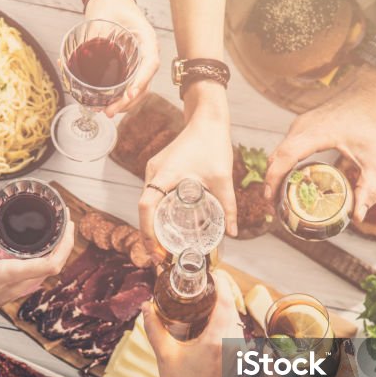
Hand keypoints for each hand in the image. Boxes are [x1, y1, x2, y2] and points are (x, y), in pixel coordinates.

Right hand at [0, 194, 74, 328]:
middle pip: (55, 266)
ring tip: (54, 231)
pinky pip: (33, 274)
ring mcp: (18, 291)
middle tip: (64, 222)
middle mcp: (20, 285)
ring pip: (45, 271)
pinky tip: (31, 248)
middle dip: (64, 244)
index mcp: (12, 274)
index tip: (67, 226)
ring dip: (53, 252)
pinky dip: (38, 260)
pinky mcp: (13, 292)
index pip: (52, 264)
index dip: (66, 244)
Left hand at [84, 0, 159, 116]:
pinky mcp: (127, 66)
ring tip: (106, 112)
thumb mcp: (103, 12)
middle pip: (144, 83)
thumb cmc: (110, 2)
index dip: (141, 81)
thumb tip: (85, 53)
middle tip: (110, 111)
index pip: (150, 63)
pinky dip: (118, 97)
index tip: (130, 94)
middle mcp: (145, 53)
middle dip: (128, 101)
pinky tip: (104, 104)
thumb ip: (96, 31)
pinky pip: (127, 85)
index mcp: (146, 38)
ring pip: (137, 89)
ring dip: (123, 103)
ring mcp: (137, 61)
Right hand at [138, 94, 236, 259]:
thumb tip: (232, 232)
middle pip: (143, 210)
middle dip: (149, 236)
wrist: (207, 119)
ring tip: (163, 247)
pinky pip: (153, 194)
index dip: (148, 232)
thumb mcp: (223, 178)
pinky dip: (156, 212)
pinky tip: (167, 224)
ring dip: (152, 225)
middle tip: (161, 257)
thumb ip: (228, 206)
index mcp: (164, 174)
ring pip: (147, 203)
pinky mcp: (159, 169)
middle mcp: (153, 173)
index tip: (157, 251)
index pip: (146, 208)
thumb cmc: (213, 144)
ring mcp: (154, 170)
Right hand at [143, 281, 242, 376]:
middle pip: (231, 308)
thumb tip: (146, 306)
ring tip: (207, 300)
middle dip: (221, 293)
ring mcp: (237, 352)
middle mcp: (231, 343)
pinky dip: (226, 323)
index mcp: (216, 339)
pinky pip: (235, 333)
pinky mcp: (238, 360)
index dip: (222, 283)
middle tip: (206, 283)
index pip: (224, 302)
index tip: (215, 272)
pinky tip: (212, 323)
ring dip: (224, 308)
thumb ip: (155, 328)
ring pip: (235, 321)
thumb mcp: (165, 355)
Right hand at [264, 65, 375, 221]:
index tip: (270, 199)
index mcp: (316, 134)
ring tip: (280, 197)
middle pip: (275, 157)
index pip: (284, 157)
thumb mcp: (375, 160)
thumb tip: (358, 216)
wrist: (374, 92)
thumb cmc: (374, 122)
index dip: (273, 179)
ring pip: (278, 151)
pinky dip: (283, 163)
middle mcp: (302, 127)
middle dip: (271, 183)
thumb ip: (368, 189)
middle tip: (275, 207)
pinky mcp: (303, 124)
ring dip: (275, 173)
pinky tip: (291, 178)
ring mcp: (300, 124)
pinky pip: (285, 146)